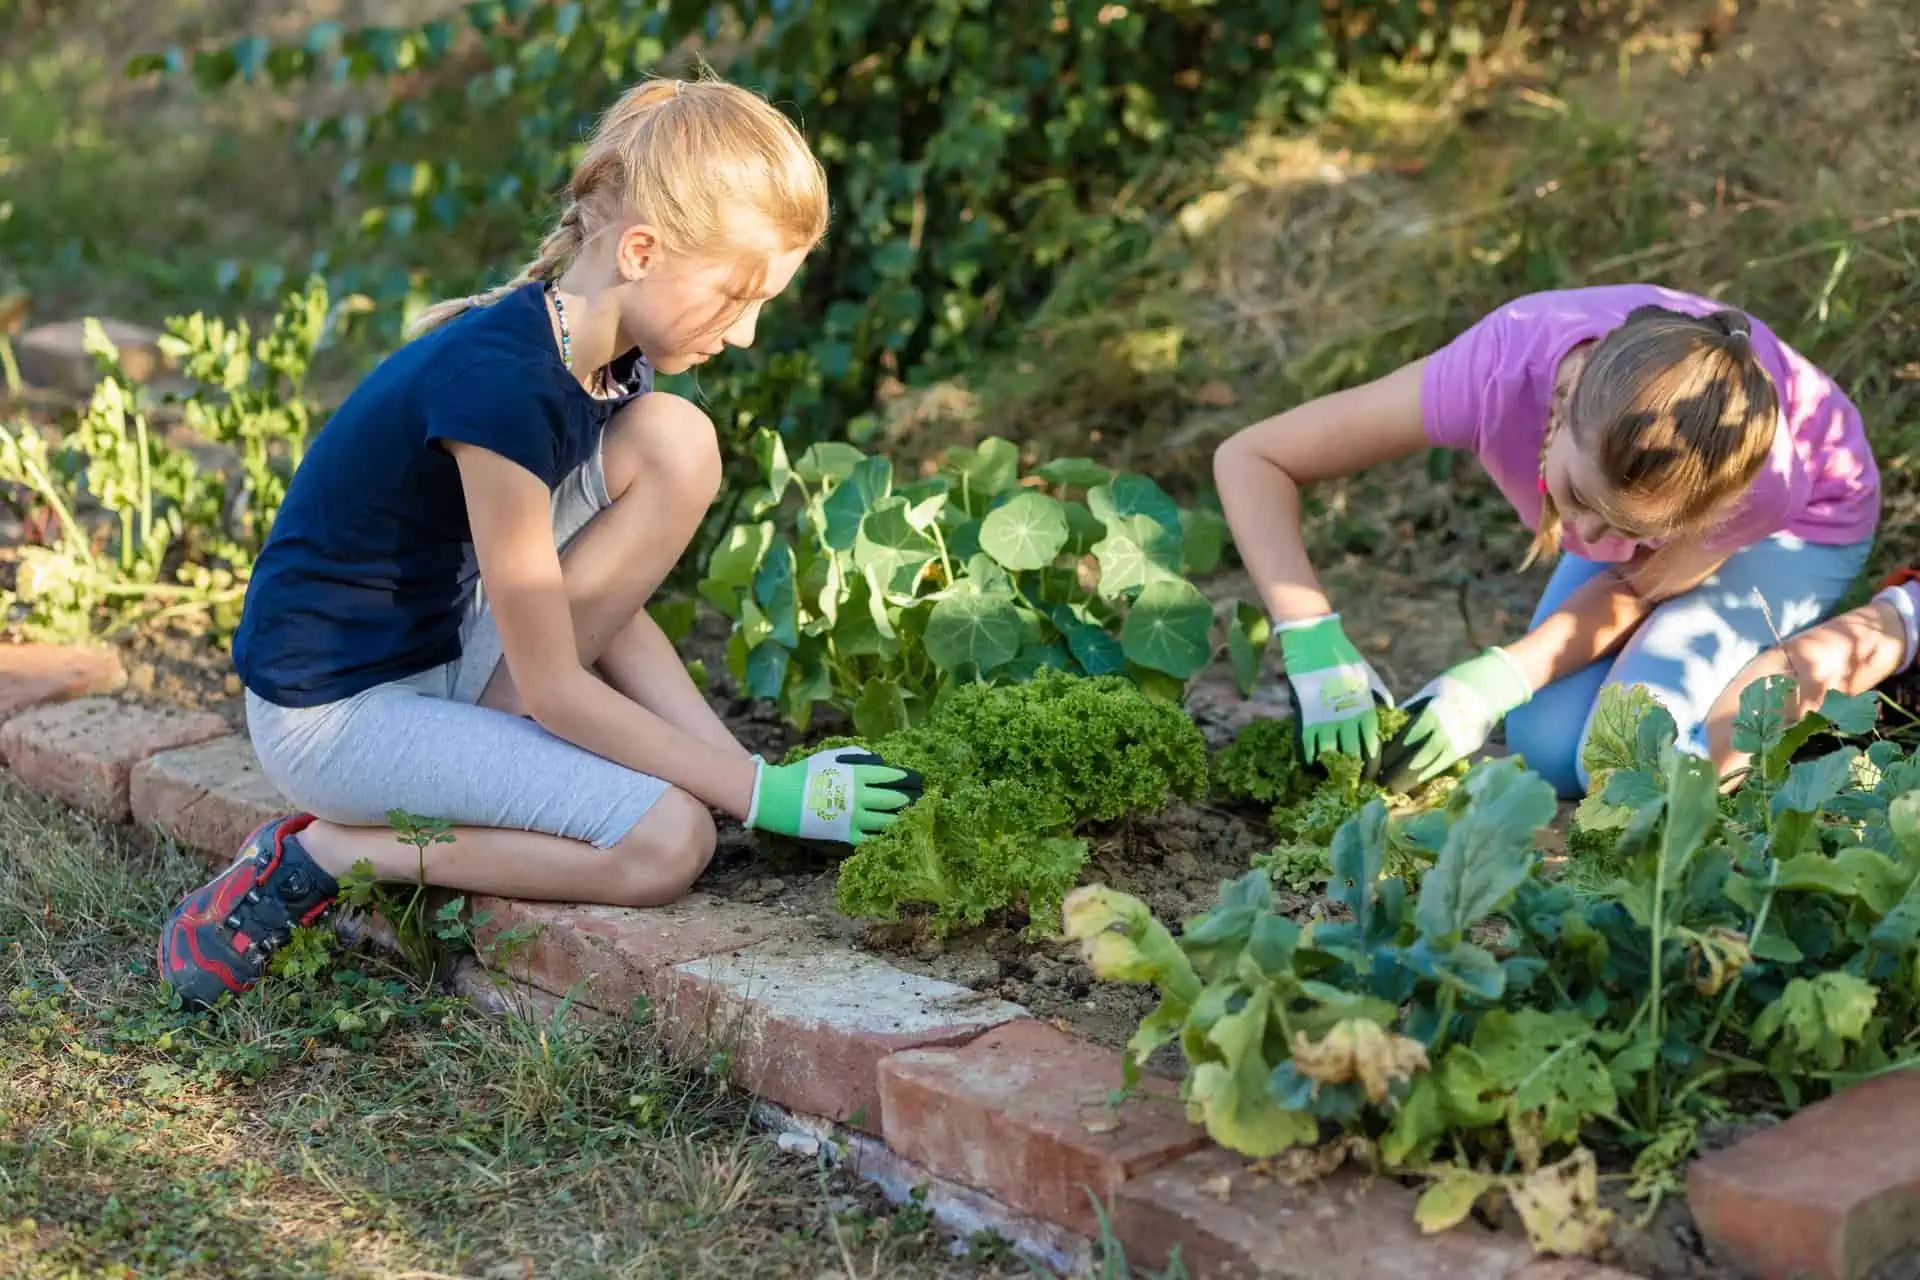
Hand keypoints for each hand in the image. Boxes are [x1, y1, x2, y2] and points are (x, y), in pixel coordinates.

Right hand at [747, 746, 923, 844]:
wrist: (781, 799)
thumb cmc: (806, 774)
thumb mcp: (831, 757)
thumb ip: (857, 758)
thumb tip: (879, 762)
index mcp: (857, 775)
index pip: (891, 777)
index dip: (907, 778)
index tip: (918, 779)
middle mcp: (861, 797)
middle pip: (895, 800)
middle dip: (912, 799)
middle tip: (924, 799)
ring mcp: (855, 819)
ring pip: (889, 822)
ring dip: (905, 820)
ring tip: (915, 818)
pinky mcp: (847, 836)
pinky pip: (873, 839)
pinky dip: (885, 836)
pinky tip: (895, 835)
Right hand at [1276, 613, 1393, 765]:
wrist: (1314, 640)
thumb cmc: (1344, 657)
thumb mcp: (1368, 676)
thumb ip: (1378, 695)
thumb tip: (1390, 711)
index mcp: (1365, 710)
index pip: (1372, 747)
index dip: (1372, 766)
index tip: (1373, 777)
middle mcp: (1347, 719)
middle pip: (1353, 756)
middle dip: (1354, 773)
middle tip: (1352, 785)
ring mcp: (1324, 718)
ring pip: (1330, 755)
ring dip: (1330, 769)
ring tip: (1331, 777)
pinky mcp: (1304, 715)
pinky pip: (1306, 746)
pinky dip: (1308, 759)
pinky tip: (1310, 765)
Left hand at [1380, 648, 1530, 789]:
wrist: (1492, 685)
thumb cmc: (1452, 686)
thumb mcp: (1428, 694)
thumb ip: (1410, 713)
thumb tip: (1386, 731)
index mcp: (1434, 713)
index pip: (1407, 740)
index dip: (1391, 755)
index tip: (1377, 765)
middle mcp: (1448, 730)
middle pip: (1420, 758)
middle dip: (1400, 774)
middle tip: (1383, 784)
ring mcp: (1462, 741)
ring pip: (1434, 766)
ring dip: (1414, 780)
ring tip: (1397, 788)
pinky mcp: (1470, 748)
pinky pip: (1447, 765)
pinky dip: (1431, 775)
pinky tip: (1418, 782)